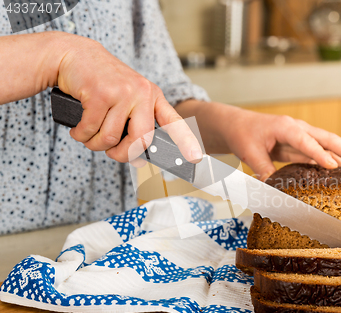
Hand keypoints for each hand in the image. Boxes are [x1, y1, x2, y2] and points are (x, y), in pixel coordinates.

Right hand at [56, 34, 200, 163]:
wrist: (74, 54)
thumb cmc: (101, 82)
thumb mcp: (128, 97)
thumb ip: (136, 123)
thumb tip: (138, 158)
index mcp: (152, 96)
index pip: (173, 121)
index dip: (186, 141)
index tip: (195, 156)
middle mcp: (142, 93)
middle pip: (141, 140)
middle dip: (122, 154)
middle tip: (111, 152)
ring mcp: (122, 92)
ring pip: (111, 138)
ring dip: (95, 143)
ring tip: (89, 134)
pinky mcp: (100, 93)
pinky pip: (90, 130)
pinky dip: (81, 135)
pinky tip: (78, 128)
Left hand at [224, 110, 340, 179]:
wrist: (237, 125)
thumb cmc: (243, 134)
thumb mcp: (249, 152)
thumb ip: (263, 169)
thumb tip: (273, 189)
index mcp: (286, 127)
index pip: (307, 141)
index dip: (320, 154)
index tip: (333, 167)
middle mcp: (298, 129)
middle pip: (328, 139)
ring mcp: (300, 136)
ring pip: (327, 146)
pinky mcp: (299, 145)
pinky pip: (318, 153)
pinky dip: (331, 162)